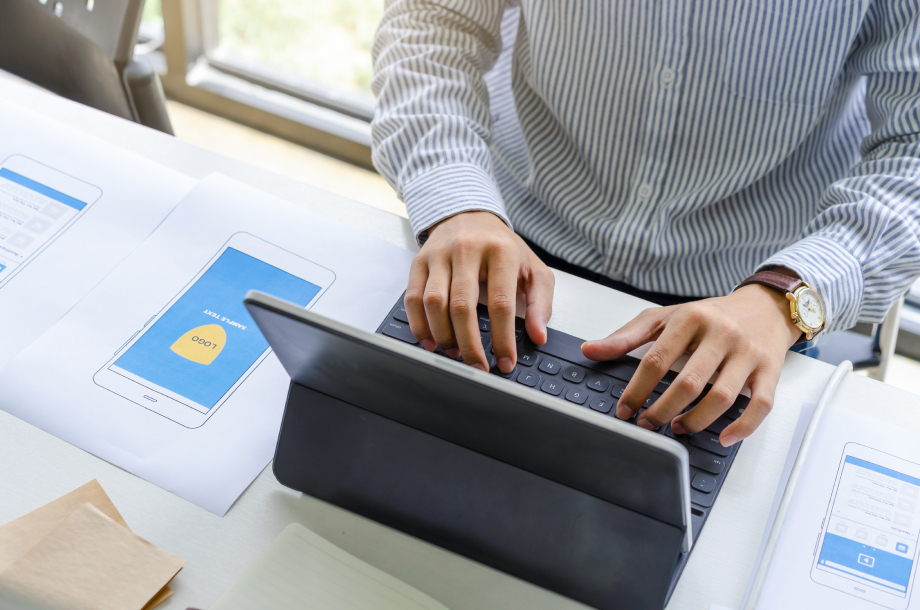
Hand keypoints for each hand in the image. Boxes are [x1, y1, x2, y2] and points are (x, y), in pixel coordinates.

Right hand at [405, 211, 554, 371]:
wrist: (469, 215)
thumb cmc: (503, 247)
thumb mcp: (533, 268)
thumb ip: (541, 302)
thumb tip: (539, 336)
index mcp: (501, 252)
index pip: (500, 302)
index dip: (502, 338)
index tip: (506, 361)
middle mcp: (467, 250)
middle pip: (462, 306)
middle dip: (469, 344)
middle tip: (478, 367)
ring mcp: (439, 255)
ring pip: (433, 303)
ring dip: (443, 336)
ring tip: (455, 355)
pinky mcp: (419, 262)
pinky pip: (412, 298)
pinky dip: (419, 325)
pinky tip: (431, 342)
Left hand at [581, 282, 801, 445]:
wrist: (763, 306)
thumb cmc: (709, 315)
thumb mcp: (665, 317)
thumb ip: (626, 336)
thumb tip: (590, 350)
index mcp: (691, 318)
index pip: (657, 360)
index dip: (637, 390)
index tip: (625, 409)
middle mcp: (722, 334)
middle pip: (688, 383)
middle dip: (663, 410)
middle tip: (648, 424)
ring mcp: (748, 353)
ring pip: (722, 397)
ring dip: (697, 421)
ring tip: (678, 428)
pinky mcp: (770, 370)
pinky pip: (761, 405)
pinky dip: (742, 427)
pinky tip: (723, 438)